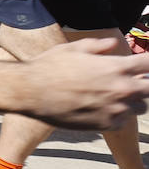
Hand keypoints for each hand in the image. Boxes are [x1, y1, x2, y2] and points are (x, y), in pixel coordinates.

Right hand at [21, 38, 148, 130]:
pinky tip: (102, 108)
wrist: (31, 92)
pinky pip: (123, 121)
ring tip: (115, 96)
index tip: (143, 63)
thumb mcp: (73, 48)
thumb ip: (98, 45)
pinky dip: (117, 115)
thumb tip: (112, 44)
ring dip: (133, 100)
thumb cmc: (49, 66)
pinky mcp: (106, 124)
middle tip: (132, 80)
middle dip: (145, 83)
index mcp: (116, 67)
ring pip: (141, 107)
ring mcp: (115, 109)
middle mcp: (121, 88)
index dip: (148, 62)